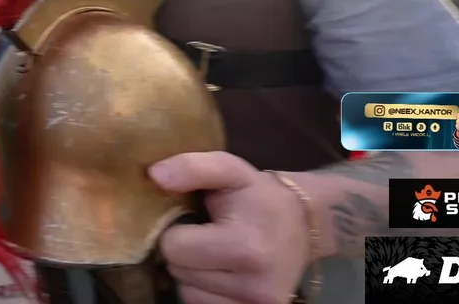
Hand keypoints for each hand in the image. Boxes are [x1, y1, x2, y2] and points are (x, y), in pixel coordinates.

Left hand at [149, 152, 309, 303]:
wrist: (303, 224)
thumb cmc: (259, 195)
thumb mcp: (228, 169)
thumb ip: (191, 167)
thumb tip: (155, 175)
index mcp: (245, 248)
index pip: (173, 248)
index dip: (177, 230)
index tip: (198, 221)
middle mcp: (254, 287)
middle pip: (179, 272)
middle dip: (185, 252)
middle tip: (208, 236)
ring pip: (188, 294)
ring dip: (194, 273)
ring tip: (217, 254)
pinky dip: (206, 291)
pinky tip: (224, 272)